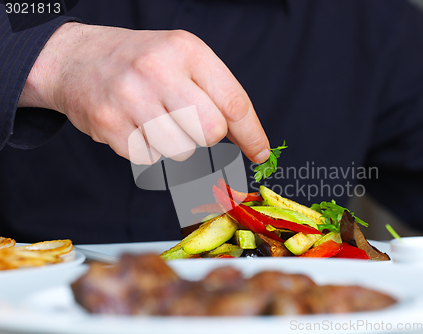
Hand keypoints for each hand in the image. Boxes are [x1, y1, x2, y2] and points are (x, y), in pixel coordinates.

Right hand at [19, 22, 269, 163]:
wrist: (78, 60)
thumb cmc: (142, 62)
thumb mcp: (183, 58)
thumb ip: (217, 92)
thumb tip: (251, 141)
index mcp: (186, 50)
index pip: (233, 102)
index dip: (251, 134)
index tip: (259, 152)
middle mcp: (158, 70)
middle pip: (210, 131)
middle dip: (207, 136)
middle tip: (189, 122)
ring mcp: (130, 98)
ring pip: (182, 151)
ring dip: (178, 145)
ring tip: (158, 120)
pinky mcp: (110, 125)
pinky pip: (151, 159)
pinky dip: (150, 150)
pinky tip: (137, 125)